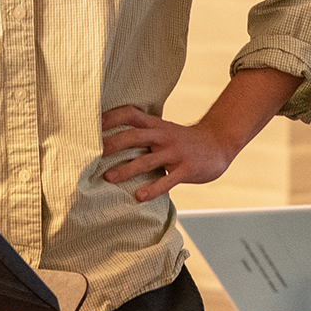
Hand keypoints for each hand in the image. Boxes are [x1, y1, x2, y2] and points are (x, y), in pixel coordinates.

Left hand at [100, 105, 242, 201]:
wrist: (219, 143)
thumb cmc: (184, 141)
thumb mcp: (164, 130)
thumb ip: (143, 133)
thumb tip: (112, 140)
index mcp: (157, 125)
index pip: (131, 114)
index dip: (111, 117)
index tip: (92, 123)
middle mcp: (164, 136)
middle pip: (134, 136)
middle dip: (112, 144)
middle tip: (91, 154)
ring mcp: (175, 153)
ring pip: (147, 160)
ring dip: (126, 169)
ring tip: (108, 178)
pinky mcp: (186, 169)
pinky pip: (167, 181)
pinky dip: (152, 189)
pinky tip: (139, 197)